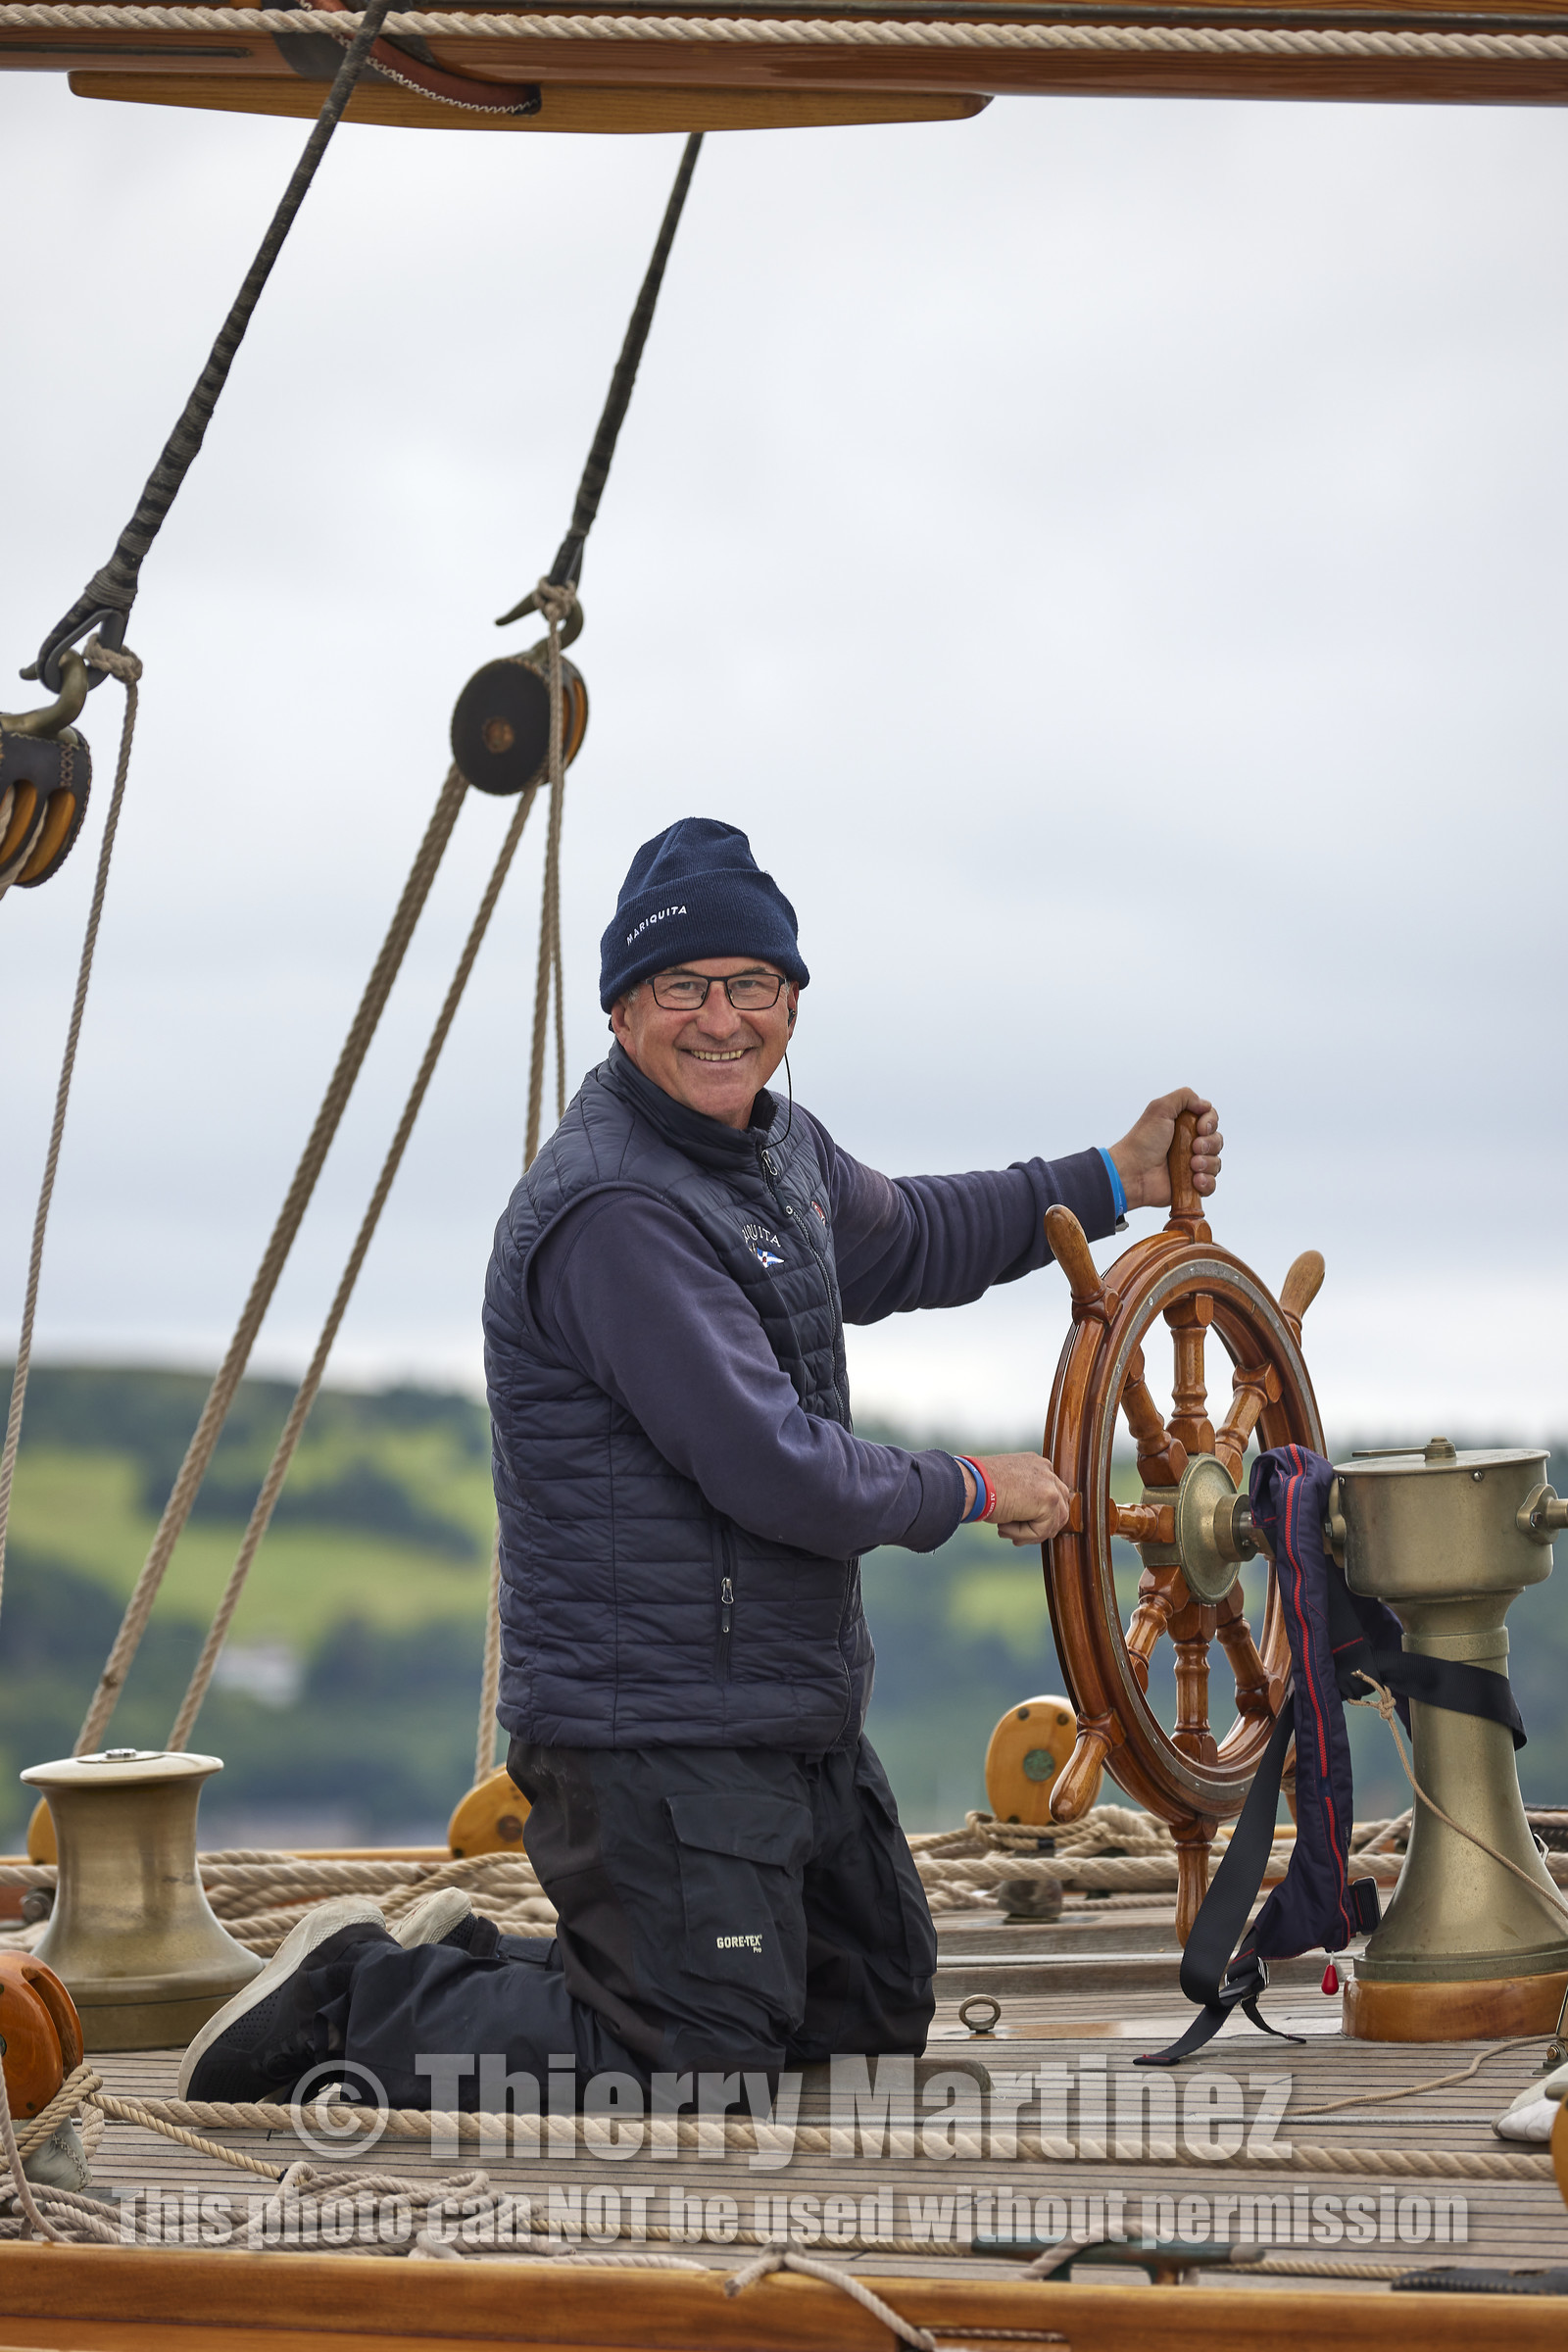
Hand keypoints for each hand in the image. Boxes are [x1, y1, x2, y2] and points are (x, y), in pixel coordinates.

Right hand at [961, 1454, 1072, 1546]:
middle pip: (1059, 1509)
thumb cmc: (978, 1487)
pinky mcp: (1049, 1499)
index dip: (1036, 1517)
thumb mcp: (1006, 1487)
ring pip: (1053, 1522)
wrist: (969, 1485)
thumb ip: (1024, 1496)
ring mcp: (1050, 1483)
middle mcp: (1046, 1470)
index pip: (1051, 1495)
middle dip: (1039, 1528)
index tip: (1014, 1526)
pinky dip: (1023, 1535)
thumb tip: (1032, 1518)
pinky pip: (1043, 1530)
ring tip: (1005, 1531)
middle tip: (1015, 1538)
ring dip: (1029, 1533)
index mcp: (1035, 1465)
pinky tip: (1003, 1527)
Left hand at [1107, 1088, 1221, 1211]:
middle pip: (1216, 1141)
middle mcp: (1189, 1145)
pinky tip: (1195, 1180)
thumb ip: (1184, 1097)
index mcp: (1183, 1126)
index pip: (1211, 1121)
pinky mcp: (1190, 1185)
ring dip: (1207, 1163)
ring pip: (1216, 1163)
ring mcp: (1190, 1166)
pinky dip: (1206, 1182)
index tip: (1200, 1128)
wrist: (1132, 1172)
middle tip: (1194, 1148)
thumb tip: (1205, 1105)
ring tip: (1192, 1166)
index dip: (1210, 1123)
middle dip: (1210, 1144)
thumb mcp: (1160, 1108)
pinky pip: (1211, 1185)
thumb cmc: (1143, 1141)